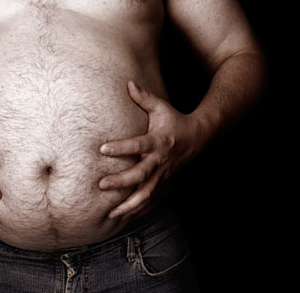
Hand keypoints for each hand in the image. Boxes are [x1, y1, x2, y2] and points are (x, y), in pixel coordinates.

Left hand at [99, 81, 200, 218]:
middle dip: (121, 182)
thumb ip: (143, 97)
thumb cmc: (174, 120)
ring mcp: (162, 174)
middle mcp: (159, 160)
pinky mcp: (163, 183)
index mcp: (157, 141)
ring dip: (130, 205)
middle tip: (101, 185)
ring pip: (147, 194)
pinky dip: (139, 210)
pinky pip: (151, 200)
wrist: (198, 137)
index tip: (102, 148)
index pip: (137, 145)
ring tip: (112, 214)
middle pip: (140, 175)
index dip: (120, 147)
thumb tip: (128, 82)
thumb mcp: (160, 107)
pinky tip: (124, 218)